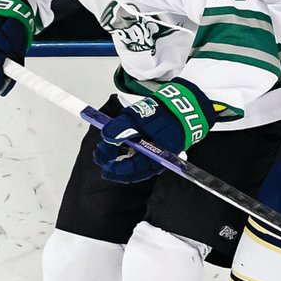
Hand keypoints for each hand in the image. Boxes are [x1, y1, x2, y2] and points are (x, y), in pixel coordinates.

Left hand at [92, 79, 218, 183]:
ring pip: (133, 167)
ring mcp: (155, 158)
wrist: (182, 108)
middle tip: (98, 156)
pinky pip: (137, 160)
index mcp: (153, 157)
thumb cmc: (162, 113)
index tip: (101, 159)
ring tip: (103, 152)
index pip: (131, 169)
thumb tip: (105, 137)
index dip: (114, 167)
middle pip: (130, 172)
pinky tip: (116, 148)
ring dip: (117, 160)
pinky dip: (125, 155)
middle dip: (112, 165)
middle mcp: (155, 162)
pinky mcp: (154, 152)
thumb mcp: (138, 116)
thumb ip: (120, 127)